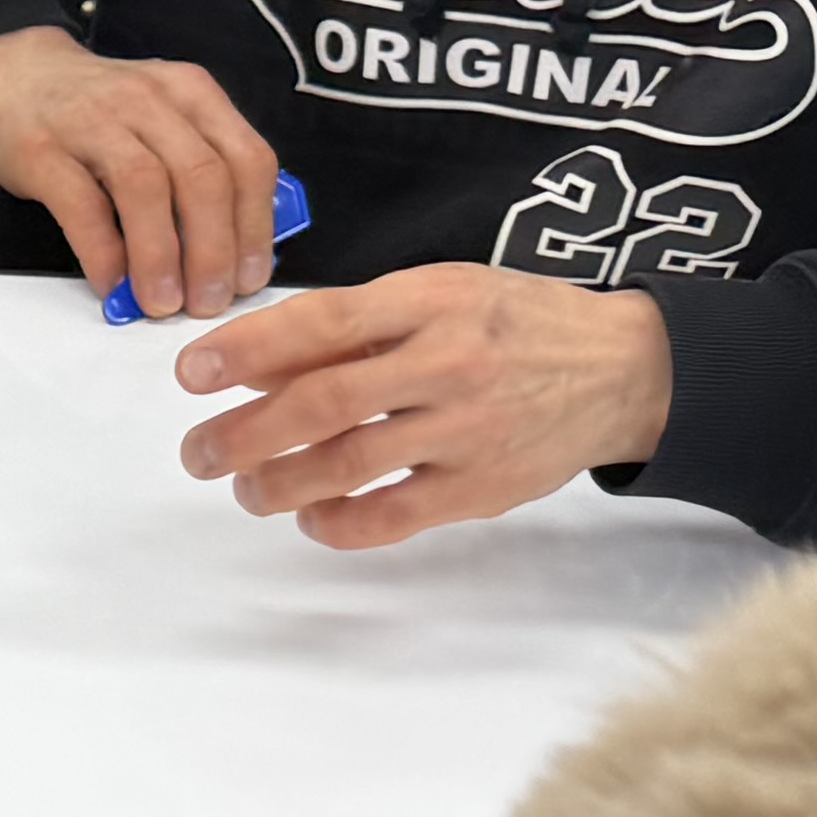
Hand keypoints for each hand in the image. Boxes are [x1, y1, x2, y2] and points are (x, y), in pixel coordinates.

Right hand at [0, 24, 282, 319]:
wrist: (12, 73)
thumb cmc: (97, 109)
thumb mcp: (163, 117)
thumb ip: (203, 166)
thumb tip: (235, 247)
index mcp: (191, 94)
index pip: (247, 159)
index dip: (255, 226)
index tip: (250, 277)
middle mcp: (149, 101)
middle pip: (203, 176)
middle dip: (214, 250)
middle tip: (210, 301)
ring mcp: (93, 121)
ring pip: (147, 188)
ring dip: (161, 256)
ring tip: (163, 303)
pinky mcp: (43, 149)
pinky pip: (83, 206)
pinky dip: (103, 253)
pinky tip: (111, 284)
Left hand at [169, 266, 672, 548]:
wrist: (625, 368)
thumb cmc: (513, 324)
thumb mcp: (443, 293)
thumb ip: (357, 325)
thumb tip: (254, 361)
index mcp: (430, 300)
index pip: (321, 323)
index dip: (246, 350)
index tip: (192, 373)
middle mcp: (447, 362)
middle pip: (321, 403)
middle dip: (241, 433)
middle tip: (198, 453)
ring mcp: (466, 429)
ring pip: (346, 464)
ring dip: (276, 483)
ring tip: (245, 489)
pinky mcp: (482, 486)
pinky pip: (390, 516)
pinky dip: (336, 523)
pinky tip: (309, 517)